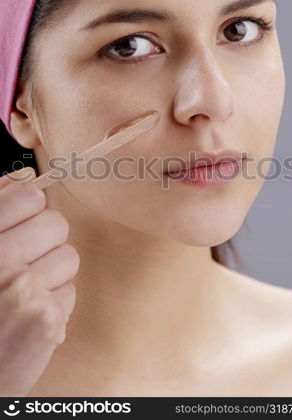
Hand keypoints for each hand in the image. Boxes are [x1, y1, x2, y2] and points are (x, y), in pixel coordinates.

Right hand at [0, 167, 79, 395]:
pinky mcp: (46, 315)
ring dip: (51, 273)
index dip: (30, 208)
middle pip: (56, 223)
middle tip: (22, 264)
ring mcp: (23, 287)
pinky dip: (55, 301)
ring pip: (68, 256)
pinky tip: (32, 314)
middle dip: (44, 242)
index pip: (29, 195)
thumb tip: (29, 174)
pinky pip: (71, 288)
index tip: (21, 223)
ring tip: (25, 292)